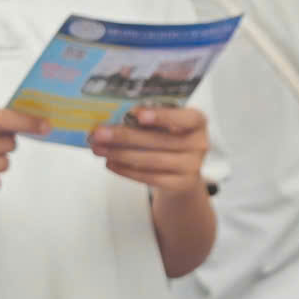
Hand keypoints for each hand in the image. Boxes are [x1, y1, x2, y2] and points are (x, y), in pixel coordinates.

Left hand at [88, 105, 208, 196]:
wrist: (182, 170)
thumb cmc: (169, 138)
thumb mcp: (166, 124)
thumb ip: (148, 119)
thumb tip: (114, 117)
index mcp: (197, 121)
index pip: (185, 117)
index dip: (162, 116)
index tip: (137, 114)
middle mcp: (199, 143)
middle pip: (160, 140)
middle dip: (125, 136)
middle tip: (100, 133)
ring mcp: (192, 166)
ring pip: (152, 160)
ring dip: (121, 154)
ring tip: (99, 149)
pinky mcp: (180, 184)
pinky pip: (150, 177)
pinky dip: (127, 170)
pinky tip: (111, 163)